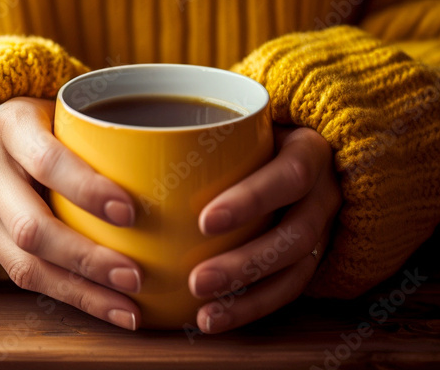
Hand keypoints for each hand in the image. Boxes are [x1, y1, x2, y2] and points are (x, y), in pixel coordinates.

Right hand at [0, 97, 142, 329]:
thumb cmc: (38, 121)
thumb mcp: (59, 112)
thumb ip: (101, 135)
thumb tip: (177, 169)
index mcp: (10, 125)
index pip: (46, 161)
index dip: (86, 189)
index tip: (130, 212)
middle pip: (29, 227)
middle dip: (86, 258)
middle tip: (135, 276)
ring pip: (23, 265)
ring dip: (82, 291)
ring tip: (129, 308)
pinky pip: (22, 278)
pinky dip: (71, 297)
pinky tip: (109, 308)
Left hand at [189, 126, 340, 332]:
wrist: (298, 147)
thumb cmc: (250, 132)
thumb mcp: (238, 118)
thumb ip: (197, 127)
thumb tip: (116, 136)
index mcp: (308, 151)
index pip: (289, 176)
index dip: (251, 200)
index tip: (205, 221)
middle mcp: (323, 193)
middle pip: (295, 234)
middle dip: (246, 263)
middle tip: (197, 280)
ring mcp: (322, 228)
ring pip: (295, 270)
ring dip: (248, 297)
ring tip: (204, 314)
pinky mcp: (310, 256)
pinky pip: (289, 290)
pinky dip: (251, 308)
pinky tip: (213, 319)